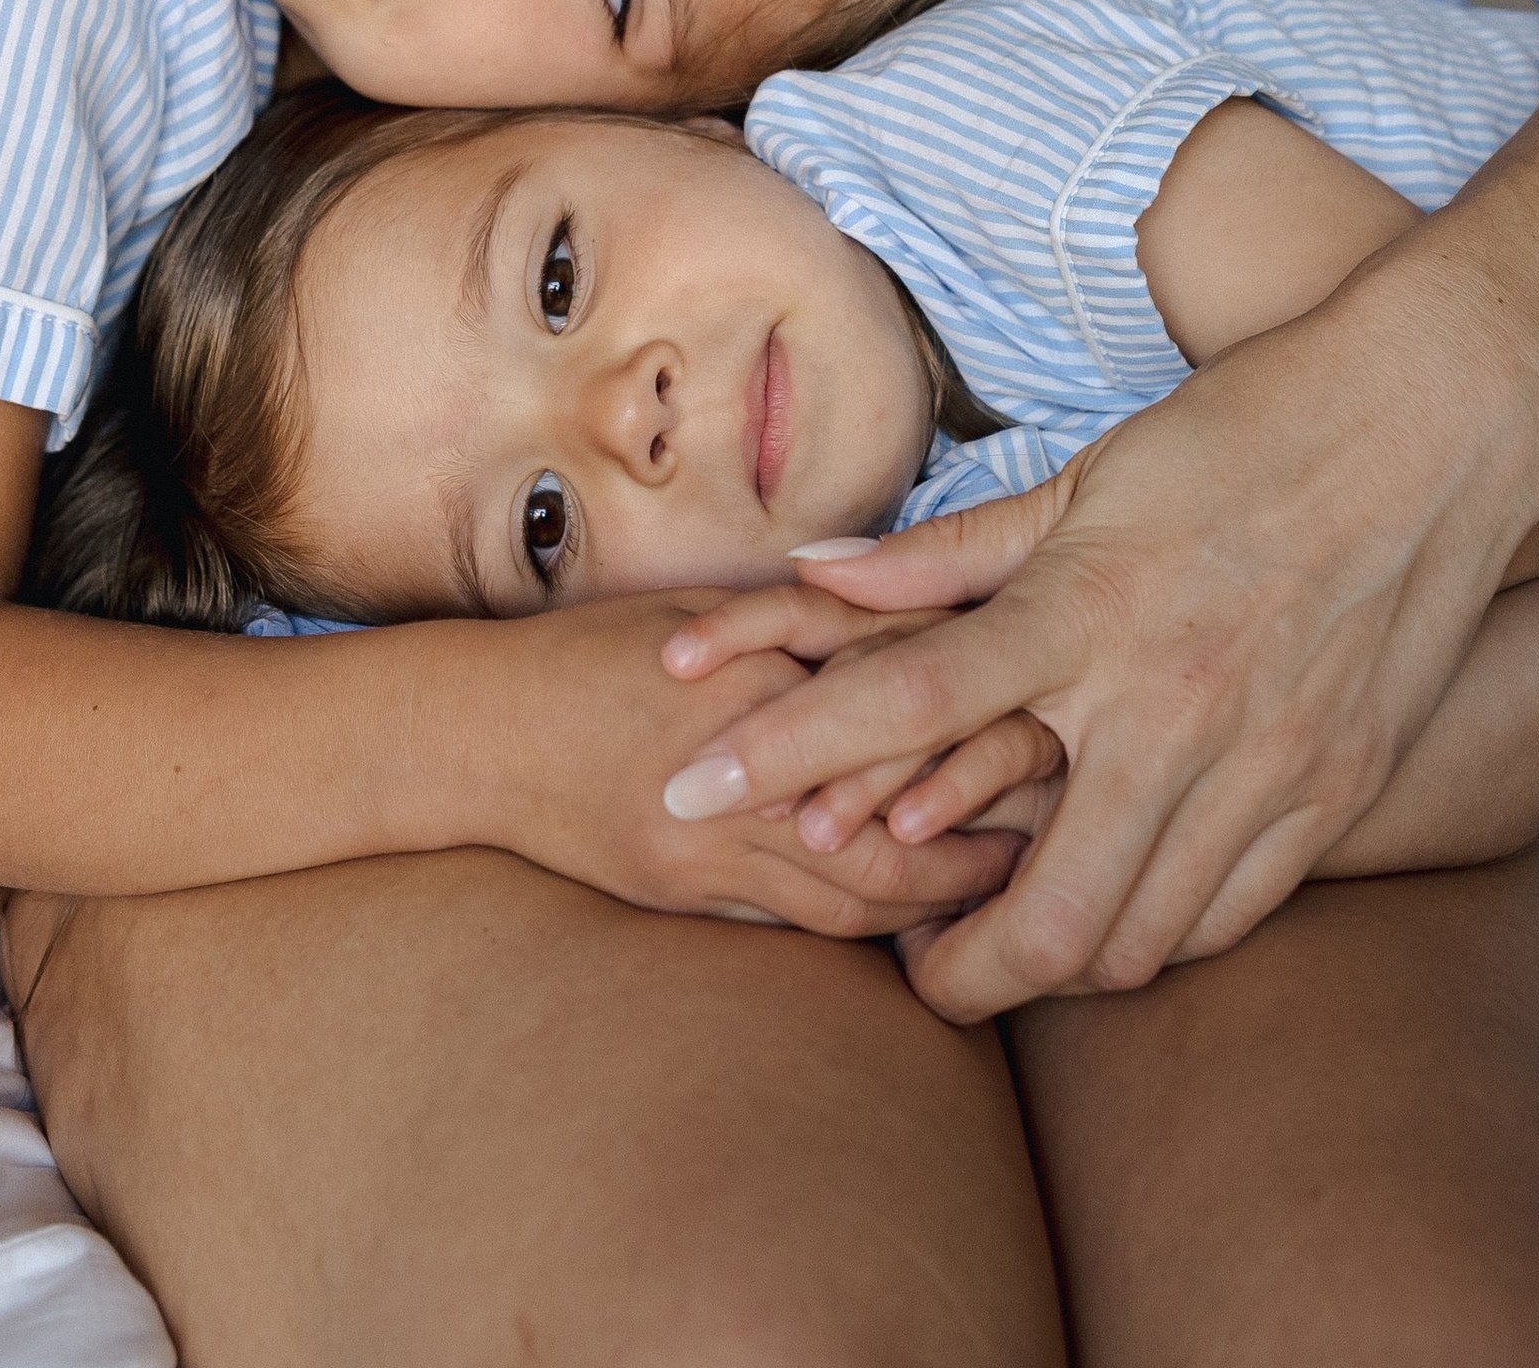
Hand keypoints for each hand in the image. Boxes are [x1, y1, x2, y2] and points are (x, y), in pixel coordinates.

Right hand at [464, 591, 1027, 938]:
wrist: (476, 729)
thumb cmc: (592, 653)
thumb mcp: (702, 613)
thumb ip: (803, 628)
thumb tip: (919, 631)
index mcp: (753, 661)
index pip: (893, 696)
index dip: (975, 723)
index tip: (1049, 728)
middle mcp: (738, 750)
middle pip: (891, 800)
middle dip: (980, 824)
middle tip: (1061, 829)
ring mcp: (707, 832)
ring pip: (856, 884)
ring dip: (937, 893)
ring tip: (1008, 894)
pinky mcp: (682, 887)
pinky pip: (796, 922)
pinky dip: (865, 925)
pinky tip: (912, 926)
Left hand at [651, 262, 1538, 1020]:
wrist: (1438, 421)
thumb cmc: (1249, 427)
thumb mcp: (1089, 478)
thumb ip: (953, 554)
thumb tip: (817, 577)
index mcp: (1088, 609)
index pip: (898, 702)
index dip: (777, 751)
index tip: (685, 786)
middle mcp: (1170, 706)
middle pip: (1036, 913)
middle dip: (950, 968)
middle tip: (905, 955)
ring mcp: (1264, 763)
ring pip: (1133, 941)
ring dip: (1053, 958)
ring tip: (1002, 932)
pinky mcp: (1336, 793)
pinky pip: (1225, 917)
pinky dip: (1156, 931)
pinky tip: (1119, 902)